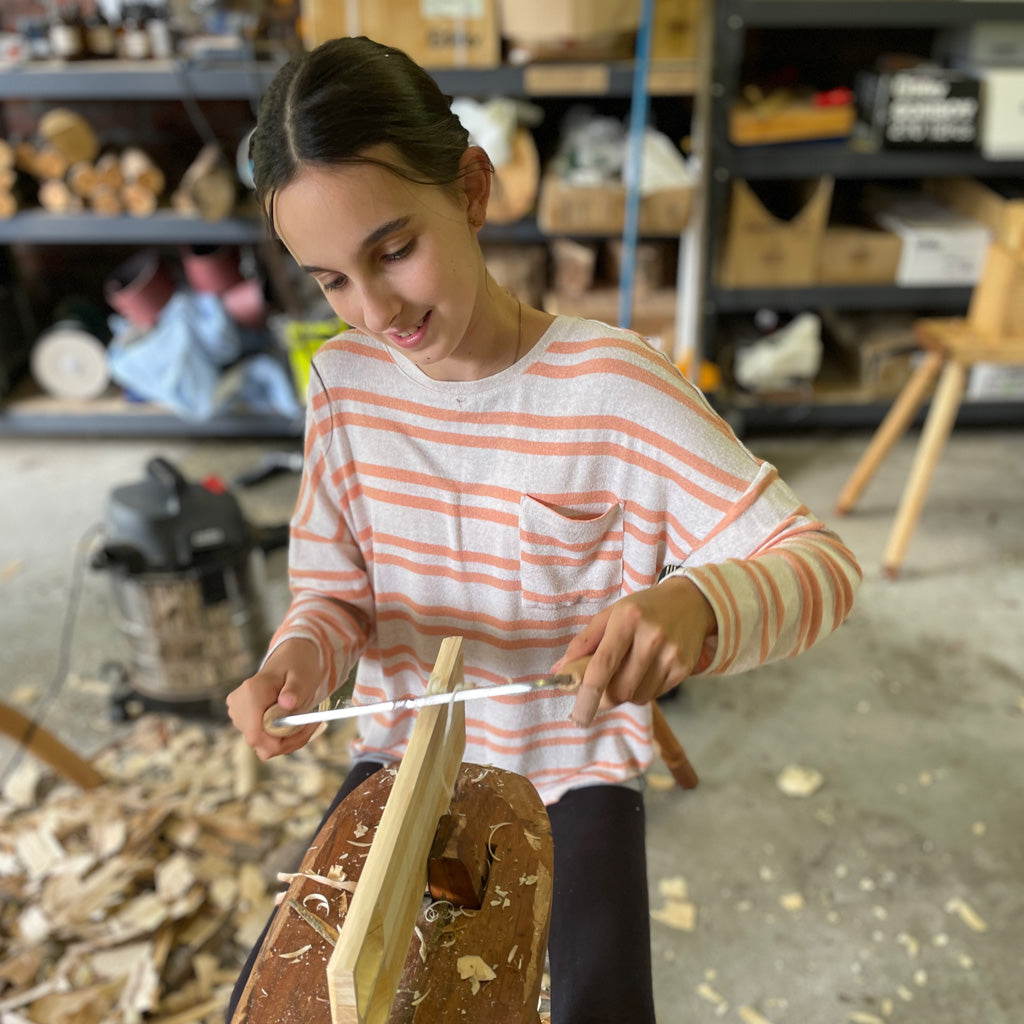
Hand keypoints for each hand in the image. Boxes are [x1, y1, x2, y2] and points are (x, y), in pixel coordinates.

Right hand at [226, 637, 325, 759]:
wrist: (289, 660)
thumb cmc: (297, 667)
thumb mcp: (302, 676)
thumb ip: (295, 690)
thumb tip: (287, 703)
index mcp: (252, 692)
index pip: (256, 735)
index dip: (280, 742)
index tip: (304, 731)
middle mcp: (239, 705)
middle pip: (260, 742)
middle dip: (288, 740)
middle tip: (310, 725)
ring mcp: (237, 713)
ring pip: (261, 744)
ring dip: (285, 738)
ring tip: (301, 719)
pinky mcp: (241, 718)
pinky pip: (261, 739)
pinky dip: (279, 736)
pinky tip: (290, 721)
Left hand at [558, 576, 716, 726]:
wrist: (690, 602)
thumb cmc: (642, 609)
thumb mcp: (610, 615)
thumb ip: (584, 642)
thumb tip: (560, 671)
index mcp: (628, 619)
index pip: (603, 664)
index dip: (587, 693)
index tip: (577, 714)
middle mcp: (652, 637)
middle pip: (620, 689)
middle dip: (604, 697)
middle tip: (598, 690)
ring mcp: (671, 654)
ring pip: (637, 696)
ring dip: (624, 693)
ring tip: (626, 672)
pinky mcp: (684, 668)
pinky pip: (654, 695)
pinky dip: (642, 690)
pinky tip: (645, 670)